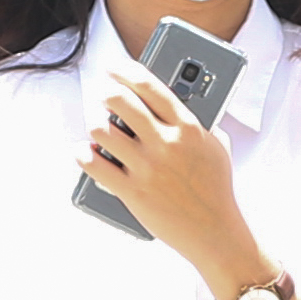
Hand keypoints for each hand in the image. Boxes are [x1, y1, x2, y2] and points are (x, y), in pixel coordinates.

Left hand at [82, 73, 261, 290]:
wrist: (215, 231)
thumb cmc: (216, 187)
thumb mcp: (216, 146)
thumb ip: (198, 122)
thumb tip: (176, 101)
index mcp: (188, 127)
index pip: (150, 85)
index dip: (127, 70)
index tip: (114, 67)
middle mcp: (166, 143)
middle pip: (120, 101)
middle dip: (106, 92)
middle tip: (103, 94)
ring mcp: (147, 168)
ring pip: (102, 131)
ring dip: (96, 124)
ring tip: (98, 125)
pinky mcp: (133, 192)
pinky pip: (95, 166)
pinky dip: (84, 155)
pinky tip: (84, 151)